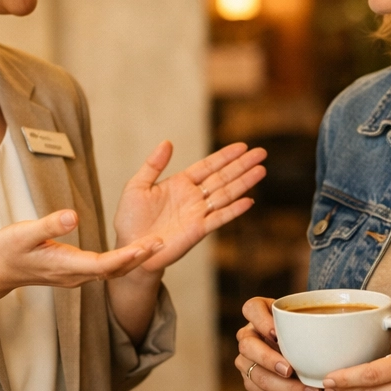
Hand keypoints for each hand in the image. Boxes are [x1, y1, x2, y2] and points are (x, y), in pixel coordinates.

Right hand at [0, 209, 161, 291]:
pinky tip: (136, 250)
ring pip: (112, 271)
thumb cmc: (9, 249)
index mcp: (66, 266)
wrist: (0, 269)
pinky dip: (123, 260)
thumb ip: (49, 225)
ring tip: (156, 245)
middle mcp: (76, 275)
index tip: (145, 246)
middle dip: (139, 257)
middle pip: (114, 270)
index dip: (125, 256)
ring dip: (134, 259)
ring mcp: (77, 275)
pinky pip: (106, 269)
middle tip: (162, 242)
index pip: (103, 264)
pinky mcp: (77, 271)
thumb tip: (73, 216)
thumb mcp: (24, 233)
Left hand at [114, 141, 265, 272]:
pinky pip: (219, 218)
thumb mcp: (137, 186)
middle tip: (261, 153)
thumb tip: (167, 142)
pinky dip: (234, 210)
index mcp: (180, 184)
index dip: (225, 156)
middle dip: (242, 165)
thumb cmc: (130, 218)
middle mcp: (193, 197)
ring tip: (261, 170)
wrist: (129, 248)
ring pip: (225, 195)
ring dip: (243, 183)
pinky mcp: (197, 231)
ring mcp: (197, 214)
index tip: (242, 146)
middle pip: (222, 177)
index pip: (208, 166)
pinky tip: (248, 201)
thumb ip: (153, 165)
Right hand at [234, 297, 320, 390]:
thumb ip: (316, 320)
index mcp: (259, 314)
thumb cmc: (305, 332)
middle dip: (268, 359)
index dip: (260, 320)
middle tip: (290, 370)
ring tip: (308, 390)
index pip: (251, 308)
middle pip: (247, 345)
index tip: (277, 332)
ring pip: (254, 374)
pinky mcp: (250, 379)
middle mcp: (248, 335)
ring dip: (281, 385)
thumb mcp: (309, 322)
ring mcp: (246, 358)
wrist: (300, 354)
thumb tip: (341, 327)